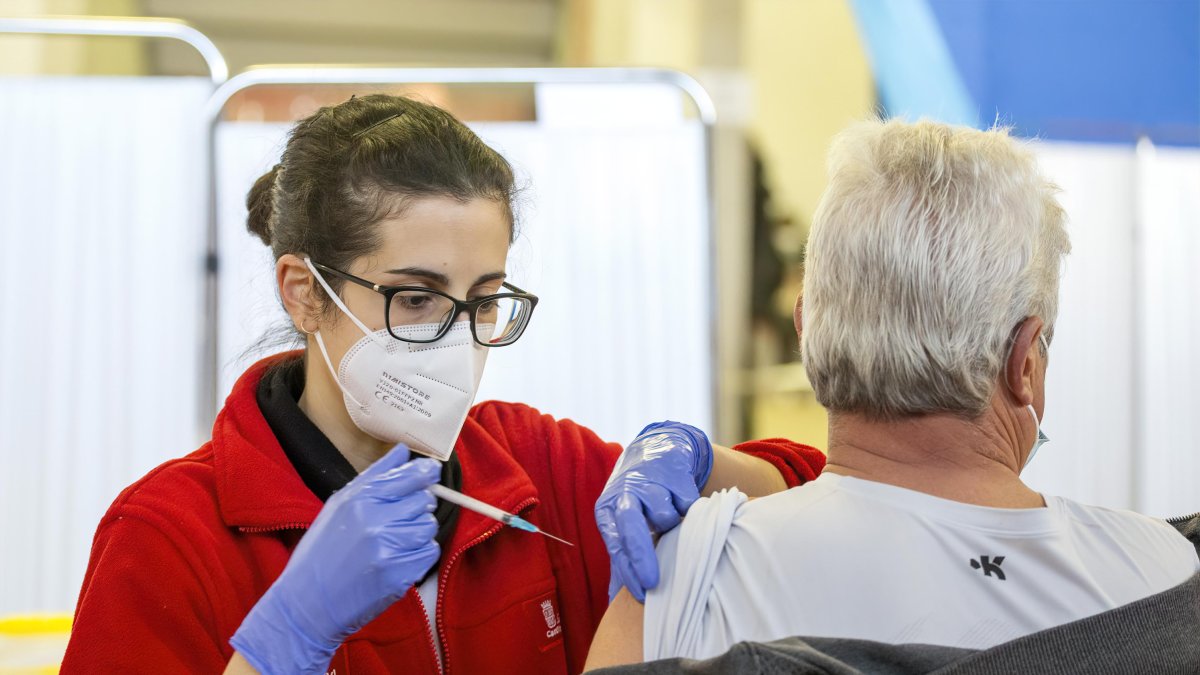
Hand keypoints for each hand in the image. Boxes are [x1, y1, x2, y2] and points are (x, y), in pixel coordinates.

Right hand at [230, 444, 440, 674]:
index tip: (430, 472)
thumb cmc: (321, 552)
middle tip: (397, 517)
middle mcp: (376, 523)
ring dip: (418, 531)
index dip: (425, 472)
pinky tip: (397, 557)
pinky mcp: (399, 576)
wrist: (307, 602)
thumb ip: (375, 475)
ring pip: (428, 526)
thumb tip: (403, 451)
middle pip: (424, 501)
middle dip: (417, 506)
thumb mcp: (339, 504)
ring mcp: (390, 551)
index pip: (409, 477)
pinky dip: (419, 554)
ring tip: (394, 539)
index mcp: (360, 501)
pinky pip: (430, 553)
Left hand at [595, 421, 712, 602]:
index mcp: (607, 509)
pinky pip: (687, 505)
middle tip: (654, 582)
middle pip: (632, 528)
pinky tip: (681, 502)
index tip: (641, 595)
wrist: (655, 452)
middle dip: (642, 557)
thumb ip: (619, 558)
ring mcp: (651, 483)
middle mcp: (625, 494)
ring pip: (666, 517)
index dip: (627, 572)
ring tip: (670, 519)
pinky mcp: (675, 475)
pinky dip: (688, 510)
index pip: (615, 545)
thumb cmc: (636, 498)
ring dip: (672, 525)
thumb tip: (613, 598)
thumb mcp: (620, 522)